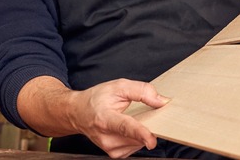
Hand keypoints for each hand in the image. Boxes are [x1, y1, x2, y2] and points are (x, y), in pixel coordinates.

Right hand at [17, 76, 168, 157]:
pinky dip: (136, 137)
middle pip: (136, 136)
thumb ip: (142, 91)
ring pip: (138, 142)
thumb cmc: (96, 99)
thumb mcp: (118, 86)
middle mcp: (106, 137)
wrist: (78, 113)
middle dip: (146, 125)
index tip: (151, 140)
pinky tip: (127, 129)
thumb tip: (161, 101)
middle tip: (137, 113)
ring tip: (127, 119)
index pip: (125, 127)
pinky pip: (135, 146)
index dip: (140, 133)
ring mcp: (110, 148)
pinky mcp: (114, 154)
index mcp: (105, 118)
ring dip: (141, 131)